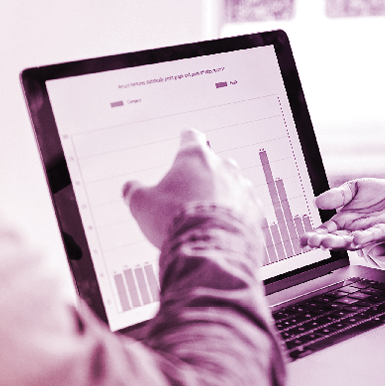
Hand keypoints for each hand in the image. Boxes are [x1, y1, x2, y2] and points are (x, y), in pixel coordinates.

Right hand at [122, 129, 260, 249]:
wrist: (209, 248)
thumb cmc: (176, 220)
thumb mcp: (142, 205)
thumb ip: (135, 192)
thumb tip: (130, 190)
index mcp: (194, 158)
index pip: (191, 138)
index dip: (186, 139)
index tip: (187, 137)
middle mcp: (223, 167)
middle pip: (213, 164)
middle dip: (203, 177)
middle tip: (189, 196)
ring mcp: (242, 187)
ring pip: (232, 186)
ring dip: (222, 196)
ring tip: (206, 218)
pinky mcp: (254, 210)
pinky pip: (245, 209)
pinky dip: (237, 216)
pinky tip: (224, 228)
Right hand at [299, 178, 384, 249]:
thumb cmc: (378, 195)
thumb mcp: (354, 189)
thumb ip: (338, 195)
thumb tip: (318, 200)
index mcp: (344, 221)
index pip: (325, 230)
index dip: (314, 236)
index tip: (303, 240)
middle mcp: (354, 229)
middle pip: (336, 238)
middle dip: (324, 241)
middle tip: (313, 242)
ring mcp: (369, 231)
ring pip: (352, 240)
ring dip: (341, 243)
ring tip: (329, 243)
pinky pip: (374, 235)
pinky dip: (365, 237)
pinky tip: (357, 238)